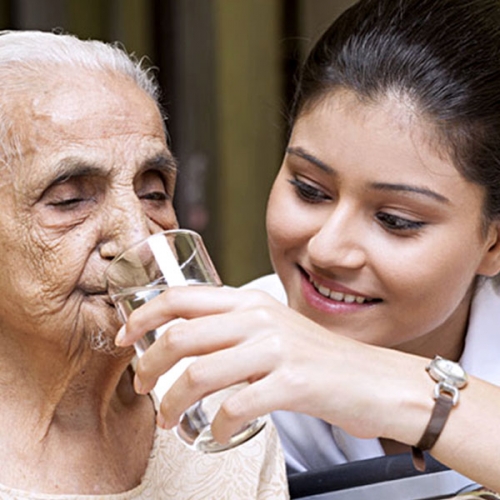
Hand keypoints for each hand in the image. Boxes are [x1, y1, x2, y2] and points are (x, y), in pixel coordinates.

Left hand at [116, 286, 428, 444]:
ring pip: (199, 374)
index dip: (144, 316)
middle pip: (181, 336)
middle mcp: (260, 318)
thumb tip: (185, 341)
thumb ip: (235, 328)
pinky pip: (235, 407)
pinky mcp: (293, 382)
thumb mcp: (274, 330)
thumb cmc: (319, 359)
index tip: (125, 337)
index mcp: (250, 302)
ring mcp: (277, 349)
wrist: (375, 380)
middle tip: (141, 386)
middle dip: (148, 364)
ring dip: (171, 402)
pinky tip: (216, 431)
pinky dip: (216, 425)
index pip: (183, 297)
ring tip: (167, 419)